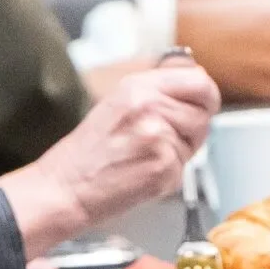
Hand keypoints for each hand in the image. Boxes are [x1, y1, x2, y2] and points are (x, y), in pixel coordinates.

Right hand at [0, 64, 218, 252]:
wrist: (65, 187)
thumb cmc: (87, 151)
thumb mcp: (117, 104)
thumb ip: (157, 92)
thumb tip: (197, 85)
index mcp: (137, 87)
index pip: (199, 80)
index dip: (204, 95)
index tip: (198, 103)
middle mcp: (149, 107)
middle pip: (204, 111)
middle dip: (192, 126)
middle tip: (164, 137)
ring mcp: (158, 137)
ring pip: (197, 140)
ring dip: (181, 150)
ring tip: (147, 155)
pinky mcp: (164, 167)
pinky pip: (185, 167)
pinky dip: (169, 174)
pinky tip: (142, 172)